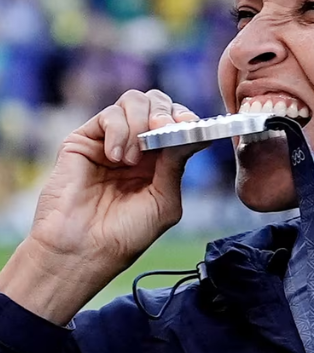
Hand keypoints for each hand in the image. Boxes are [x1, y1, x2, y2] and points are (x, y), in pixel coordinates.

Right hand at [0, 90, 205, 322]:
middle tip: (163, 130)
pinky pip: (108, 115)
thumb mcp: (164, 201)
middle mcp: (136, 146)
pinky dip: (118, 130)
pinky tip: (115, 157)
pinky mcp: (84, 140)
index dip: (185, 118)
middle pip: (157, 102)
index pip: (177, 121)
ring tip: (131, 158)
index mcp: (159, 160)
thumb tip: (193, 133)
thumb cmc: (125, 235)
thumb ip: (176, 165)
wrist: (82, 251)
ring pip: (134, 101)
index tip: (190, 126)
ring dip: (140, 123)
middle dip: (165, 112)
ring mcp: (110, 140)